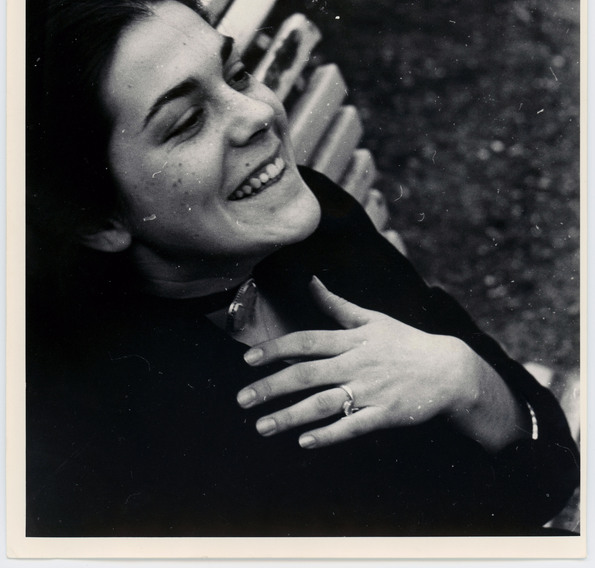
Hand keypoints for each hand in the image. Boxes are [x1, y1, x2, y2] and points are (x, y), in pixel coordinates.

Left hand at [236, 276, 475, 448]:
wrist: (449, 370)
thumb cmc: (405, 342)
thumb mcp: (373, 319)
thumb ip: (337, 305)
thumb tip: (311, 281)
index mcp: (351, 340)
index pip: (305, 341)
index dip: (275, 349)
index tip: (247, 360)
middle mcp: (356, 364)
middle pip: (305, 374)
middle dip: (270, 387)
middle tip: (242, 399)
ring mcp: (370, 391)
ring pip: (322, 404)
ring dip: (289, 417)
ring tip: (261, 427)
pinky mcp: (384, 415)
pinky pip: (351, 427)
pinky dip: (327, 435)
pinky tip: (303, 442)